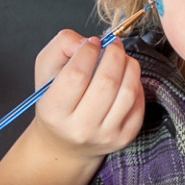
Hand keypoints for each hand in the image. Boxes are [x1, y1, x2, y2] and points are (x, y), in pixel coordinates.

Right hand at [30, 30, 144, 158]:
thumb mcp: (46, 68)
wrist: (64, 142)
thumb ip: (62, 45)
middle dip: (114, 54)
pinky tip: (125, 79)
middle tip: (113, 45)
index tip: (92, 43)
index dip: (89, 51)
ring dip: (129, 66)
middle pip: (106, 82)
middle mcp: (79, 128)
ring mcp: (104, 136)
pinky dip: (136, 84)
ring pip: (127, 92)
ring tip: (122, 58)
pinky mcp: (124, 138)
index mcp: (53, 111)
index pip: (76, 75)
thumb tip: (91, 42)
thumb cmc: (55, 99)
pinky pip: (138, 104)